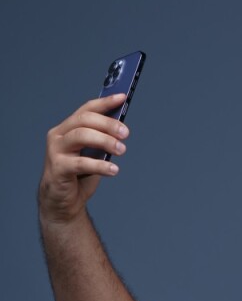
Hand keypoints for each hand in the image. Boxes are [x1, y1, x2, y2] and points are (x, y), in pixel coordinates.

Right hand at [38, 93, 129, 224]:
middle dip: (108, 123)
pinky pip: (81, 163)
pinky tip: (114, 169)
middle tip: (126, 133)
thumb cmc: (79, 177)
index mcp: (67, 128)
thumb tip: (121, 128)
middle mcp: (59, 135)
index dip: (105, 102)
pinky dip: (100, 165)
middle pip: (84, 120)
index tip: (122, 97)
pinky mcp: (58, 168)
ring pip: (81, 136)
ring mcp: (56, 151)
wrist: (62, 202)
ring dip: (105, 140)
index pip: (86, 109)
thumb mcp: (93, 155)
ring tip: (122, 150)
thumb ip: (101, 141)